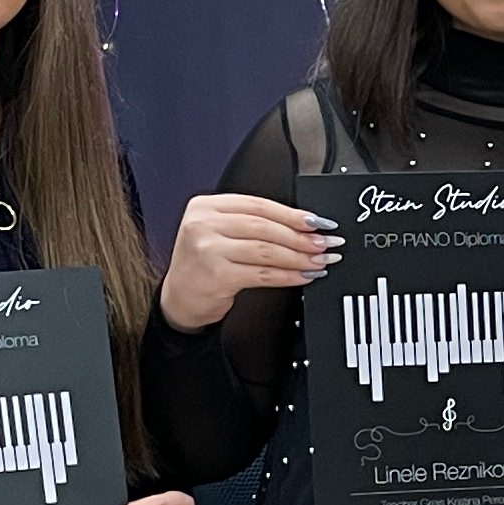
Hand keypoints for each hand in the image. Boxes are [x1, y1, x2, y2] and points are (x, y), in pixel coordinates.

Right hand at [160, 193, 337, 333]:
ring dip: (298, 257)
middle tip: (324, 243)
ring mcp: (208, 250)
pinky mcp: (217, 275)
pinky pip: (262, 274)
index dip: (292, 213)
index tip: (317, 221)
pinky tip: (302, 276)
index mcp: (205, 206)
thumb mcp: (218, 234)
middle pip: (264, 226)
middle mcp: (203, 224)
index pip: (258, 205)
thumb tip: (302, 226)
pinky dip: (287, 275)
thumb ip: (250, 224)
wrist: (178, 299)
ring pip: (266, 250)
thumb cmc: (203, 265)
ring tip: (319, 261)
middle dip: (300, 236)